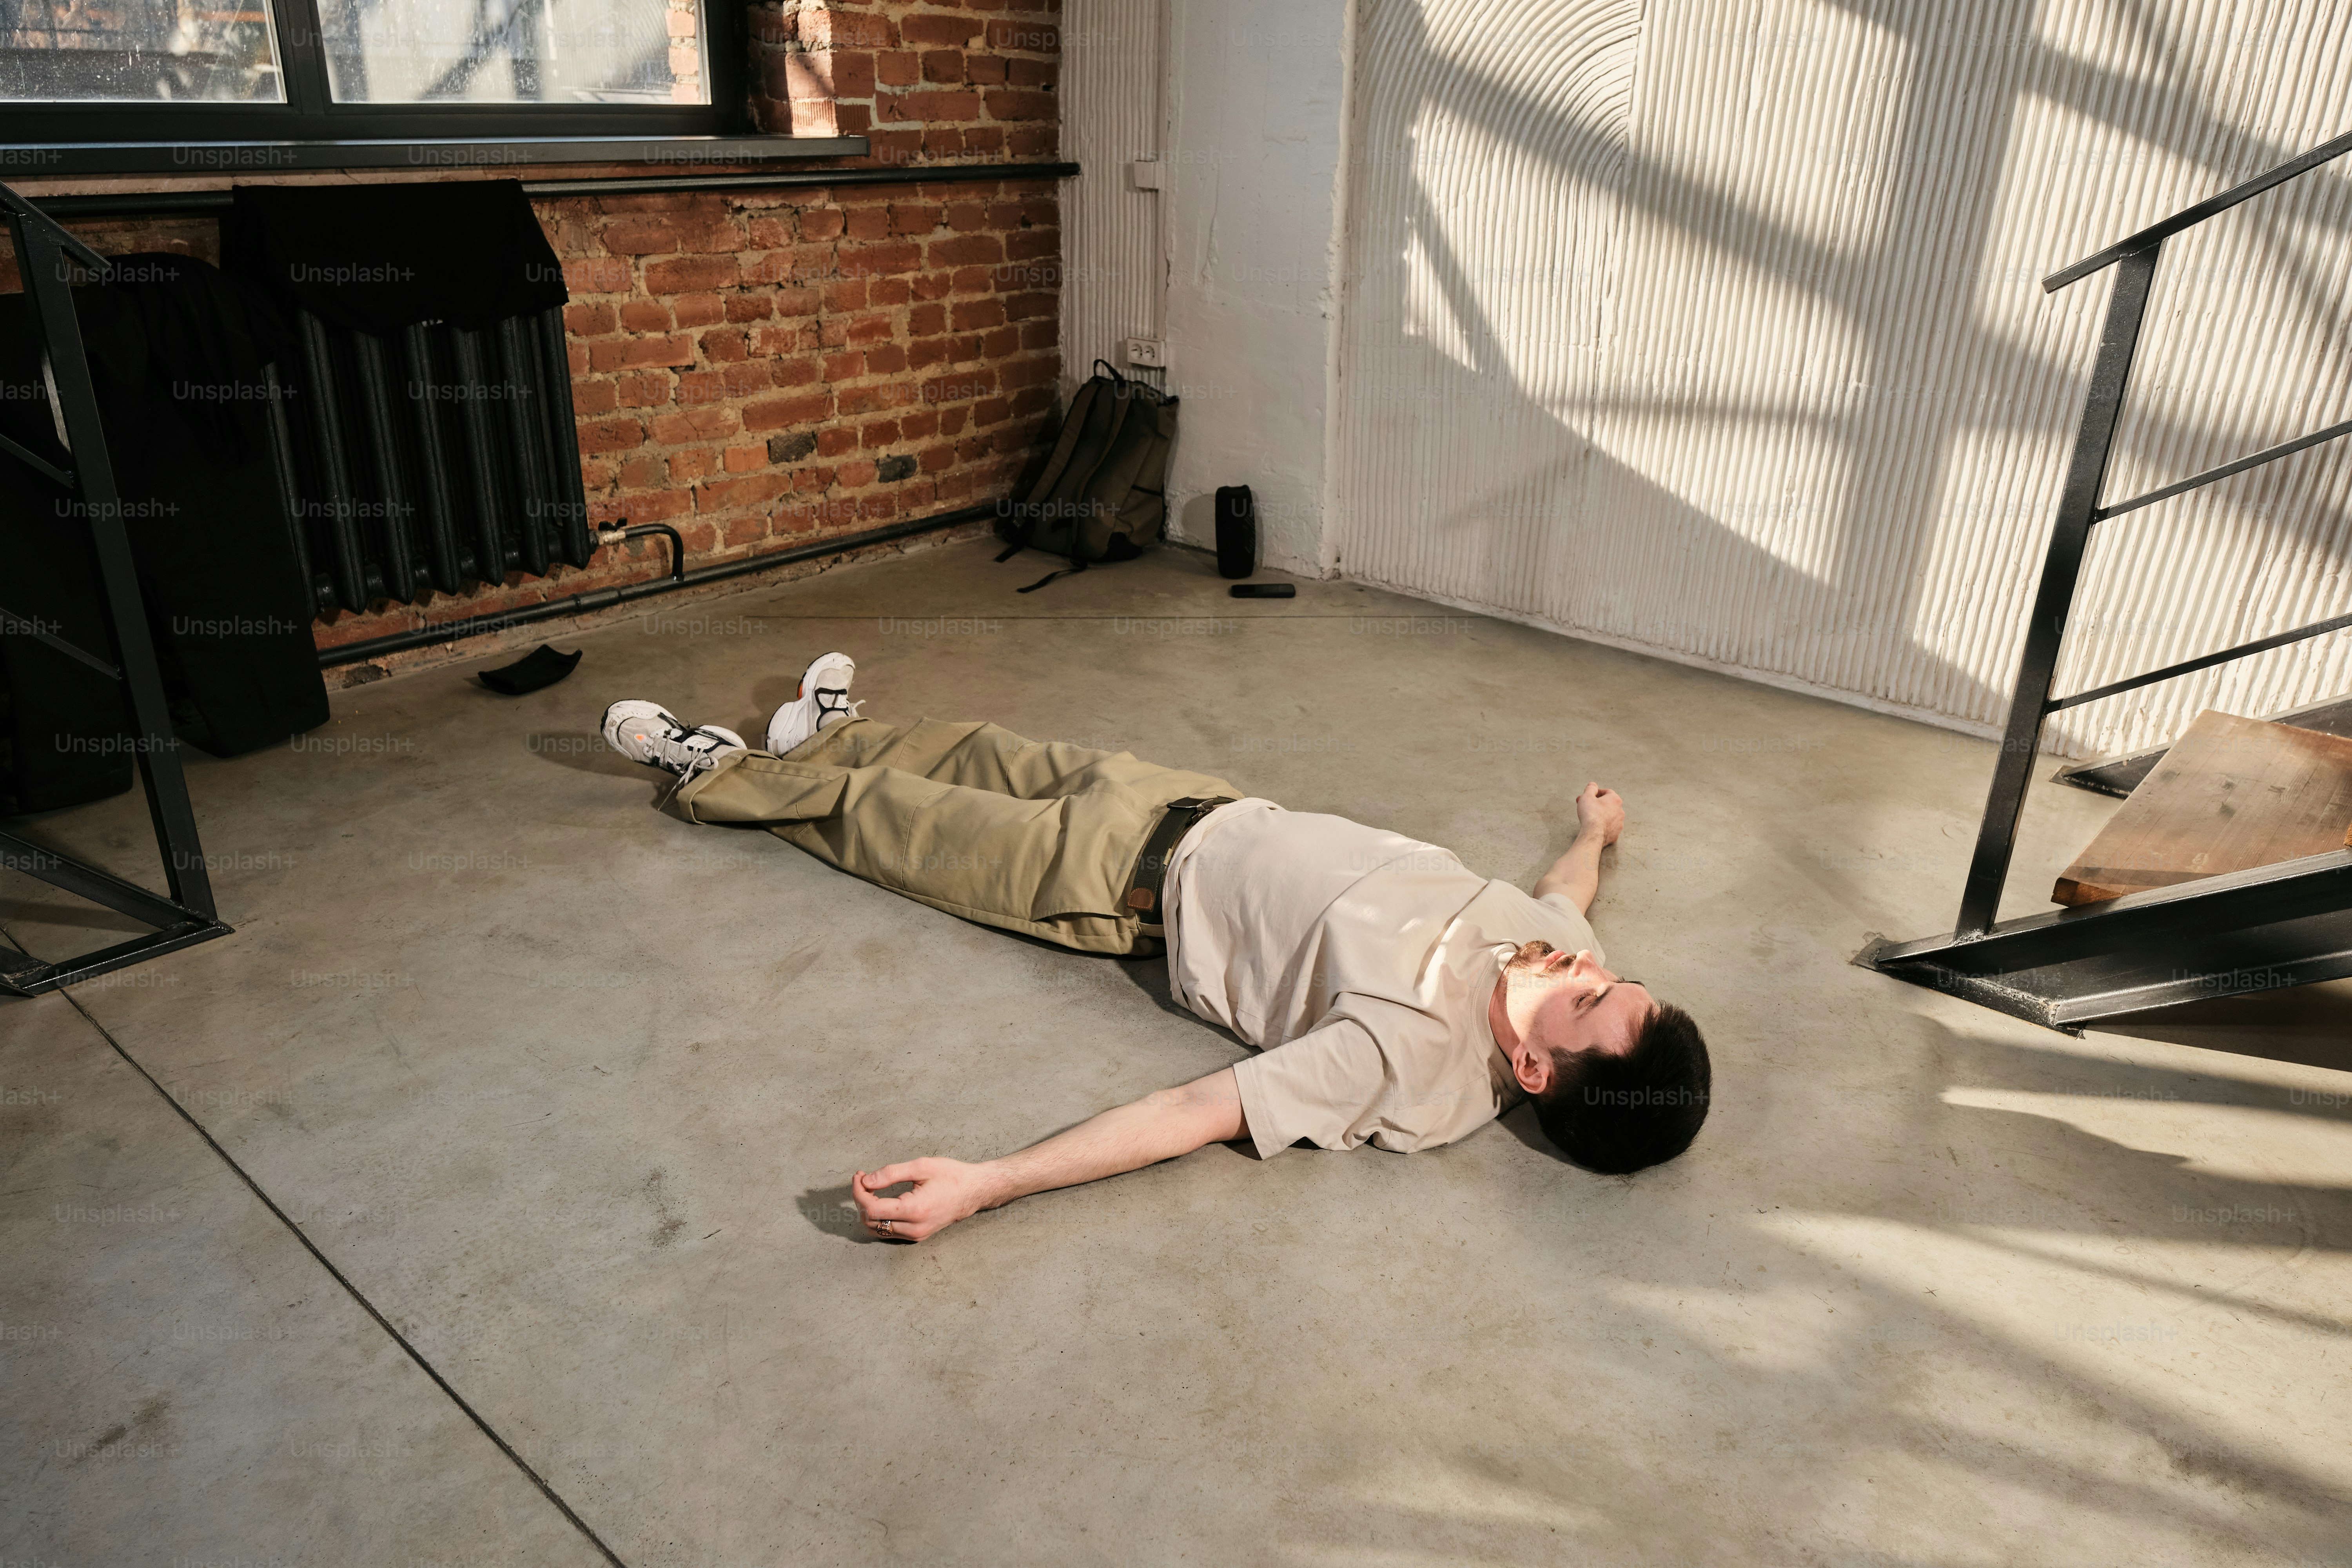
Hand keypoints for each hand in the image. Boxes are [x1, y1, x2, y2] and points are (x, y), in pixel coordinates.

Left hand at [851, 1159, 998, 1242]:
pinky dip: (879, 1217)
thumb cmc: (951, 1176)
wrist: (974, 1191)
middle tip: (863, 1179)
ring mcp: (916, 1235)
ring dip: (867, 1210)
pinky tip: (881, 1200)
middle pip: (871, 1221)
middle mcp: (914, 1228)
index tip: (859, 1176)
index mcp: (914, 1210)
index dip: (858, 1192)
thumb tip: (866, 1181)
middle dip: (861, 1199)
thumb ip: (890, 1173)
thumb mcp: (921, 1167)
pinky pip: (888, 1232)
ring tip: (870, 1189)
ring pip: (877, 1230)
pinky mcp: (917, 1236)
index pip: (872, 1209)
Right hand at [1574, 781, 1625, 846]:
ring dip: (1601, 815)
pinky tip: (1594, 827)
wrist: (1593, 834)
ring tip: (1590, 817)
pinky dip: (1602, 826)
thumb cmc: (1590, 815)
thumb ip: (1590, 788)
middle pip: (1608, 804)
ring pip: (1609, 816)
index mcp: (1615, 800)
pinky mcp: (1616, 834)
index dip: (1596, 793)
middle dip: (1597, 804)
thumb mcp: (1587, 796)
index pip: (1606, 792)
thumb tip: (1593, 785)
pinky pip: (1609, 827)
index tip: (1589, 796)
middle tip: (1586, 806)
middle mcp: (1620, 811)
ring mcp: (1619, 823)